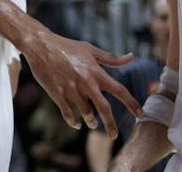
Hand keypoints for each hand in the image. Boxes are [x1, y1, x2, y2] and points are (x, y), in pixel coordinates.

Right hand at [21, 26, 139, 135]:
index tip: (140, 114)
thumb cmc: (67, 46)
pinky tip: (76, 124)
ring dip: (90, 122)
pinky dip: (73, 121)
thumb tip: (131, 57)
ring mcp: (71, 89)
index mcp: (96, 71)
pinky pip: (68, 114)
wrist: (41, 45)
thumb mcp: (89, 49)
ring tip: (92, 124)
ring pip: (86, 113)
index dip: (132, 103)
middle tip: (114, 136)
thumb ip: (111, 58)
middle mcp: (86, 82)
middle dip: (111, 125)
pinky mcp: (57, 93)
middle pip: (104, 108)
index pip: (119, 90)